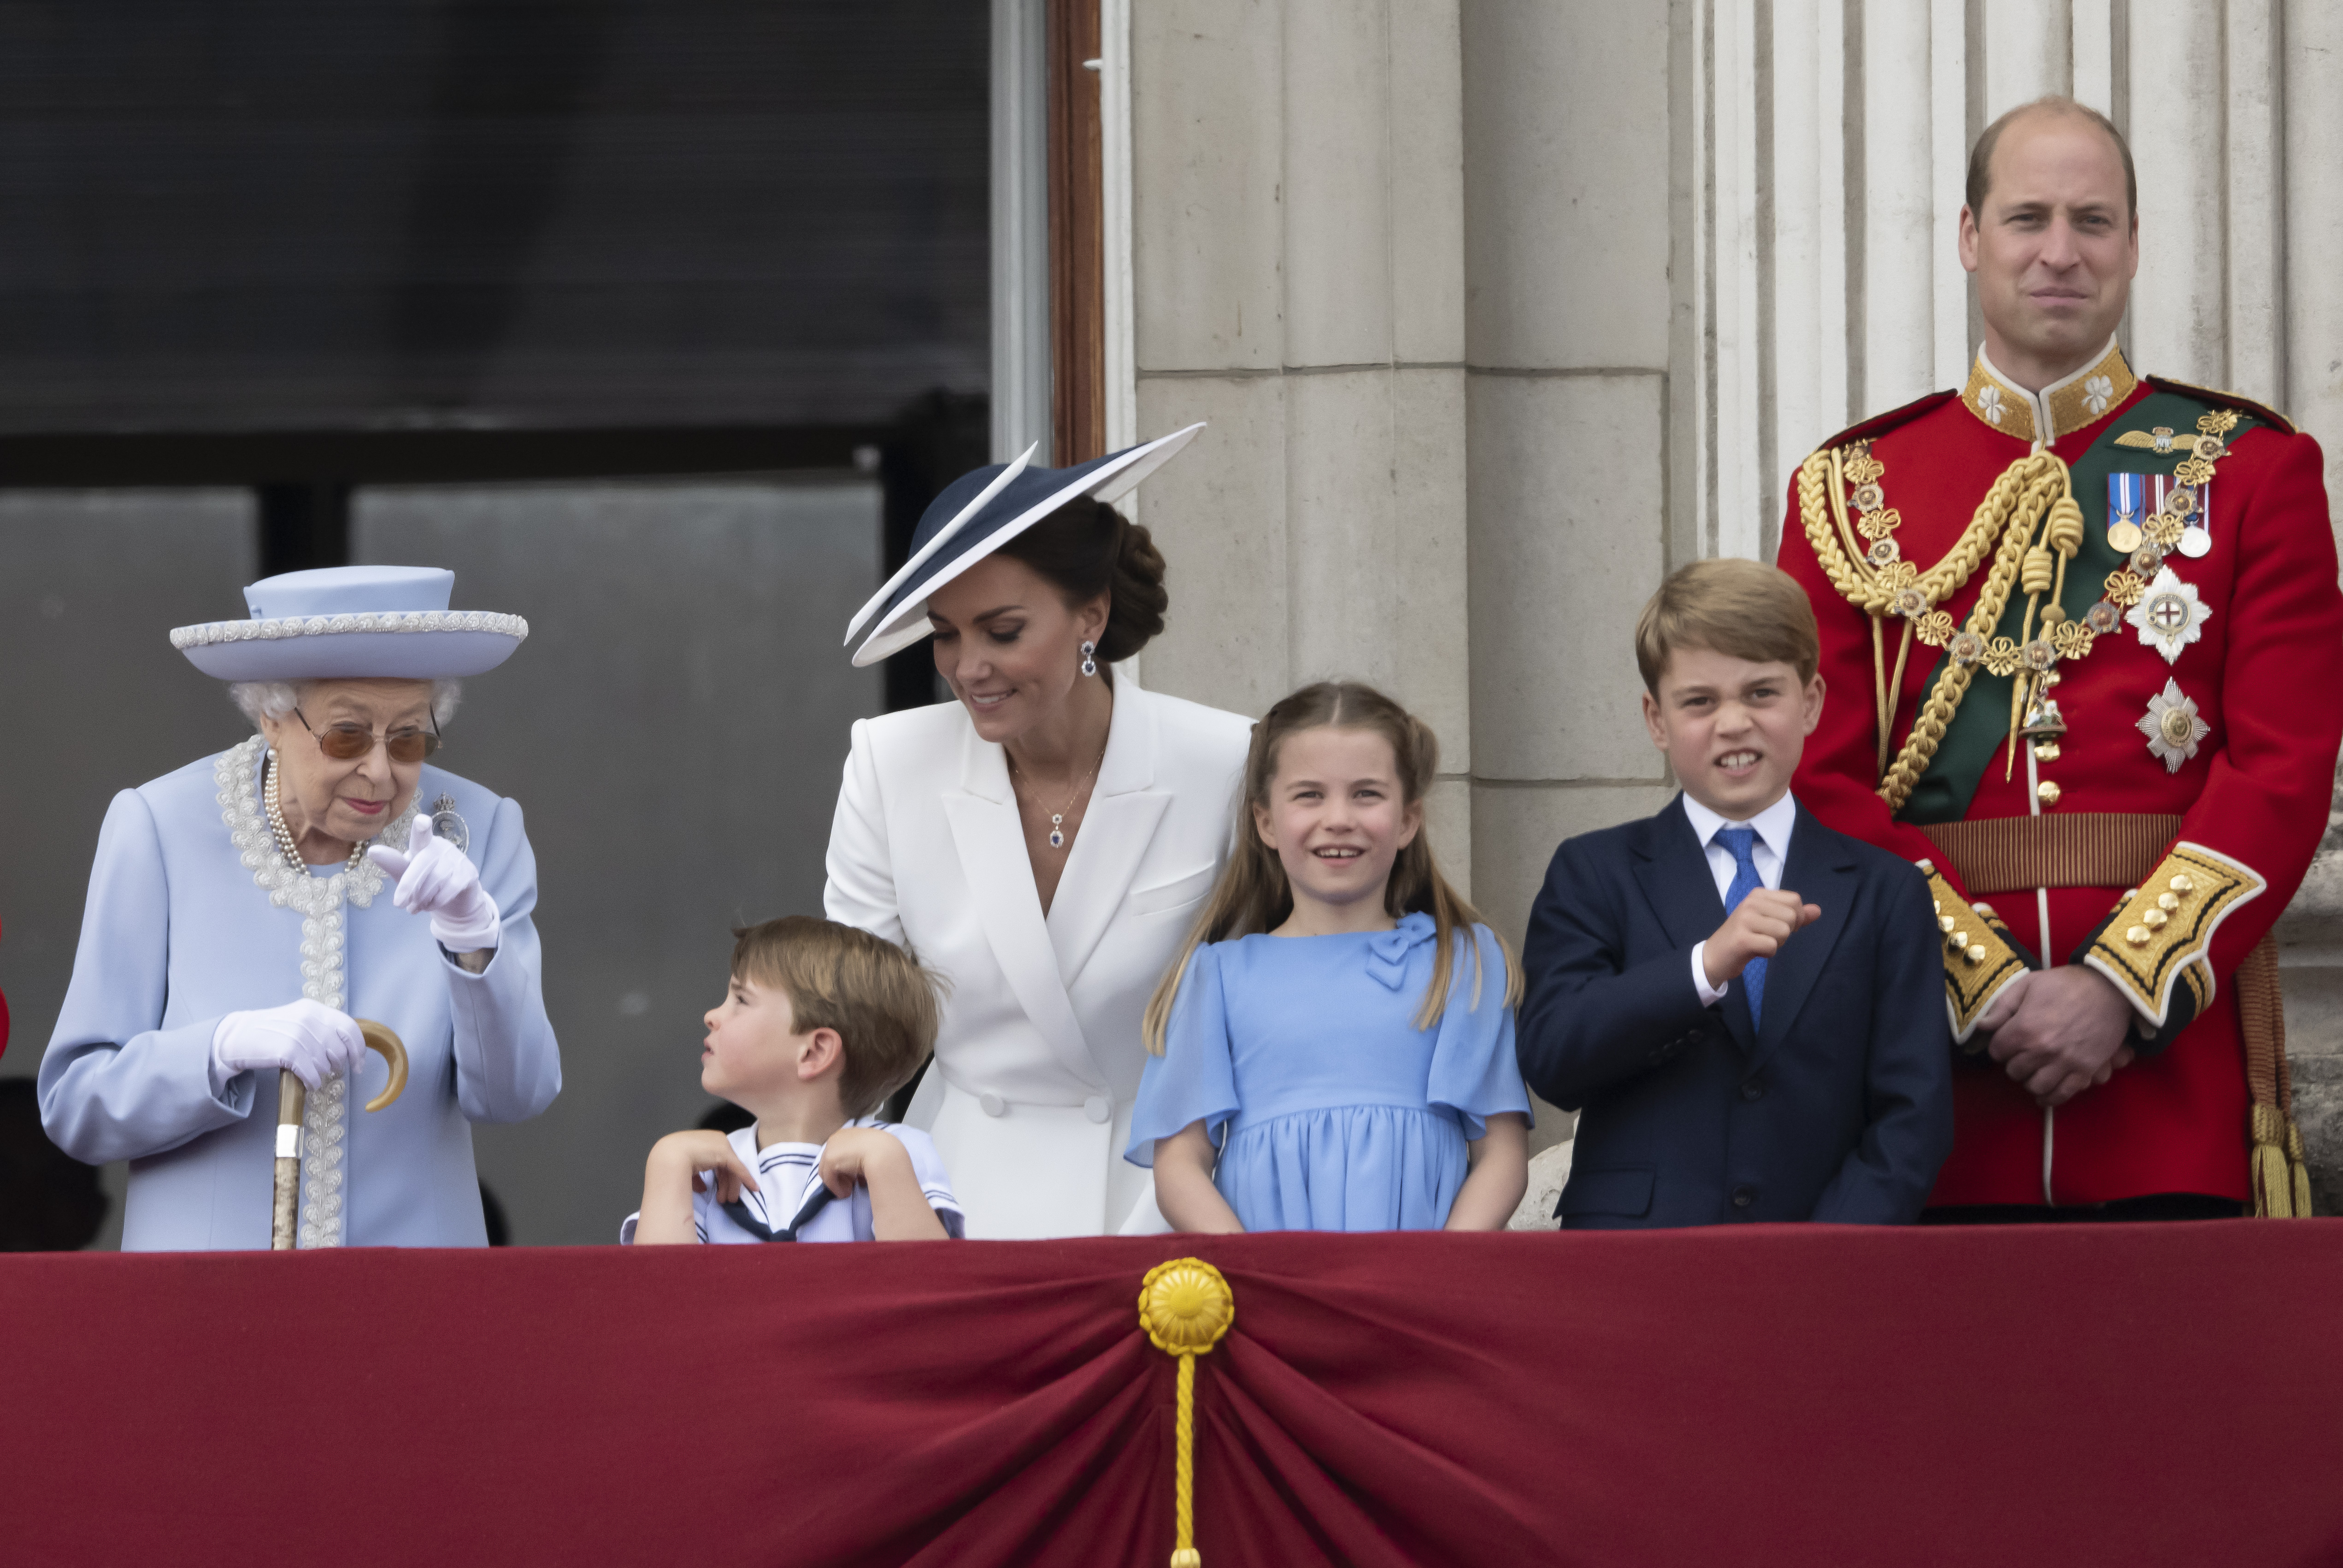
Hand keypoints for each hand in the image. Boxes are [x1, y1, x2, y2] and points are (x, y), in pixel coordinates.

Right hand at [212, 998, 367, 1089]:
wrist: (237, 1036)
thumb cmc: (272, 1032)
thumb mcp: (299, 1020)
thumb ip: (322, 1028)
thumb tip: (349, 1048)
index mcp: (314, 1009)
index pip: (349, 1028)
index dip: (358, 1049)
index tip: (359, 1065)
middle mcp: (308, 1018)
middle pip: (339, 1049)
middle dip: (338, 1064)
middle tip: (329, 1070)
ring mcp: (298, 1034)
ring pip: (325, 1063)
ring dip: (322, 1073)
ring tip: (312, 1073)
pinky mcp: (287, 1050)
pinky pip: (312, 1072)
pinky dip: (313, 1081)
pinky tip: (309, 1082)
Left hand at [367, 815, 499, 953]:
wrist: (454, 902)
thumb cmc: (425, 884)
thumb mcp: (405, 875)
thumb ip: (392, 864)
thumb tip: (372, 851)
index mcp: (423, 844)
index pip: (421, 834)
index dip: (421, 828)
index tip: (421, 821)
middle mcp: (442, 847)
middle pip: (423, 864)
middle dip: (408, 885)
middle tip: (398, 904)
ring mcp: (458, 859)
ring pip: (436, 878)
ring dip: (422, 898)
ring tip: (414, 908)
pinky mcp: (469, 873)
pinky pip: (451, 888)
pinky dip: (437, 901)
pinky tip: (430, 906)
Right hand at [648, 1130, 760, 1204]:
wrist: (669, 1156)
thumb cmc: (672, 1161)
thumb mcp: (686, 1170)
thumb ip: (697, 1177)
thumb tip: (703, 1189)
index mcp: (705, 1143)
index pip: (718, 1162)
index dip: (720, 1178)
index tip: (720, 1191)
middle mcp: (716, 1141)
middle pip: (726, 1166)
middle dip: (726, 1184)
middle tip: (726, 1199)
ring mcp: (722, 1146)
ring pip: (732, 1168)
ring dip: (731, 1186)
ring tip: (729, 1200)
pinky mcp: (726, 1153)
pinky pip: (739, 1168)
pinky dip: (746, 1178)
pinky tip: (752, 1188)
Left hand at [817, 1126, 910, 1198]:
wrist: (883, 1152)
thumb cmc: (882, 1149)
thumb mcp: (870, 1150)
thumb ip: (861, 1156)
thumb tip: (858, 1171)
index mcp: (847, 1133)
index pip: (839, 1151)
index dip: (846, 1165)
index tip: (855, 1176)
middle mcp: (836, 1138)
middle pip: (831, 1161)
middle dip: (841, 1174)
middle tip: (852, 1184)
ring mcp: (831, 1148)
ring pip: (827, 1170)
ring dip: (838, 1182)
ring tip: (849, 1191)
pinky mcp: (830, 1160)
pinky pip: (828, 1179)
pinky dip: (836, 1188)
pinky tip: (846, 1193)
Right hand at [1702, 888, 1822, 989]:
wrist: (1714, 956)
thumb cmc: (1745, 937)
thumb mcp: (1769, 921)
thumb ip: (1794, 915)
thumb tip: (1818, 911)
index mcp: (1758, 894)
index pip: (1794, 900)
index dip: (1796, 918)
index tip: (1781, 926)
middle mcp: (1751, 902)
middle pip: (1792, 916)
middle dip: (1786, 933)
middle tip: (1767, 937)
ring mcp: (1745, 919)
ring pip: (1784, 931)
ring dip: (1776, 943)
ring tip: (1760, 943)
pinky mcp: (1742, 938)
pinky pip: (1772, 946)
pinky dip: (1767, 953)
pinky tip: (1754, 951)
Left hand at [1981, 965, 2137, 1106]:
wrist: (2109, 988)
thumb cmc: (2065, 984)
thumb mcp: (2027, 984)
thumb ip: (2001, 1007)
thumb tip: (1982, 1026)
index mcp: (2024, 1028)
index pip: (1997, 1052)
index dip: (1999, 1046)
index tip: (2006, 1041)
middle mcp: (2042, 1049)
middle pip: (2014, 1071)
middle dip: (2014, 1063)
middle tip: (2021, 1055)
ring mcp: (2064, 1062)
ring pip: (2035, 1087)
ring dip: (2030, 1081)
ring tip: (2033, 1071)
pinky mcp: (2085, 1070)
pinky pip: (2062, 1094)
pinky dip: (2051, 1097)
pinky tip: (2045, 1094)